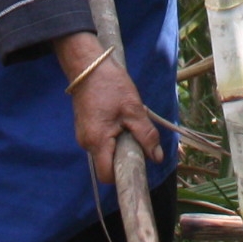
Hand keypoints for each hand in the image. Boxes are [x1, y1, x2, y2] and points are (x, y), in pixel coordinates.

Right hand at [57, 32, 161, 186]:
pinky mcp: (86, 128)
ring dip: (121, 144)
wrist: (88, 66)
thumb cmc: (111, 85)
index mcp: (97, 141)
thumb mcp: (134, 110)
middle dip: (126, 156)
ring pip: (106, 151)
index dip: (123, 175)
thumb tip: (157, 158)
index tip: (139, 164)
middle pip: (108, 163)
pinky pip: (103, 141)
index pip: (107, 175)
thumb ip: (147, 136)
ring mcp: (84, 136)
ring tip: (131, 123)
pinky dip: (114, 136)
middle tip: (140, 138)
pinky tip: (121, 119)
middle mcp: (86, 143)